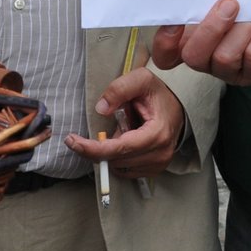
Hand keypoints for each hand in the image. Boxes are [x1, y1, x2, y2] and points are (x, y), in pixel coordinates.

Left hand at [65, 67, 186, 178]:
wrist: (178, 106)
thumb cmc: (158, 93)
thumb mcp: (140, 79)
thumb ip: (119, 89)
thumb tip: (101, 109)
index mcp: (157, 133)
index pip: (118, 149)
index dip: (92, 148)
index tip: (71, 141)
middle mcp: (159, 153)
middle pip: (115, 160)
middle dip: (102, 145)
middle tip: (112, 123)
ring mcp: (158, 164)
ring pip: (118, 167)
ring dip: (112, 151)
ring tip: (124, 130)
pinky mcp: (154, 170)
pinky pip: (125, 171)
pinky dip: (119, 158)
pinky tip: (127, 141)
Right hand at [152, 0, 250, 86]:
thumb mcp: (233, 5)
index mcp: (196, 42)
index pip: (166, 54)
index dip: (165, 41)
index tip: (177, 20)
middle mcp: (210, 60)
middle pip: (194, 56)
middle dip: (210, 28)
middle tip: (230, 4)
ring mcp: (233, 71)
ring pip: (225, 57)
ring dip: (241, 30)